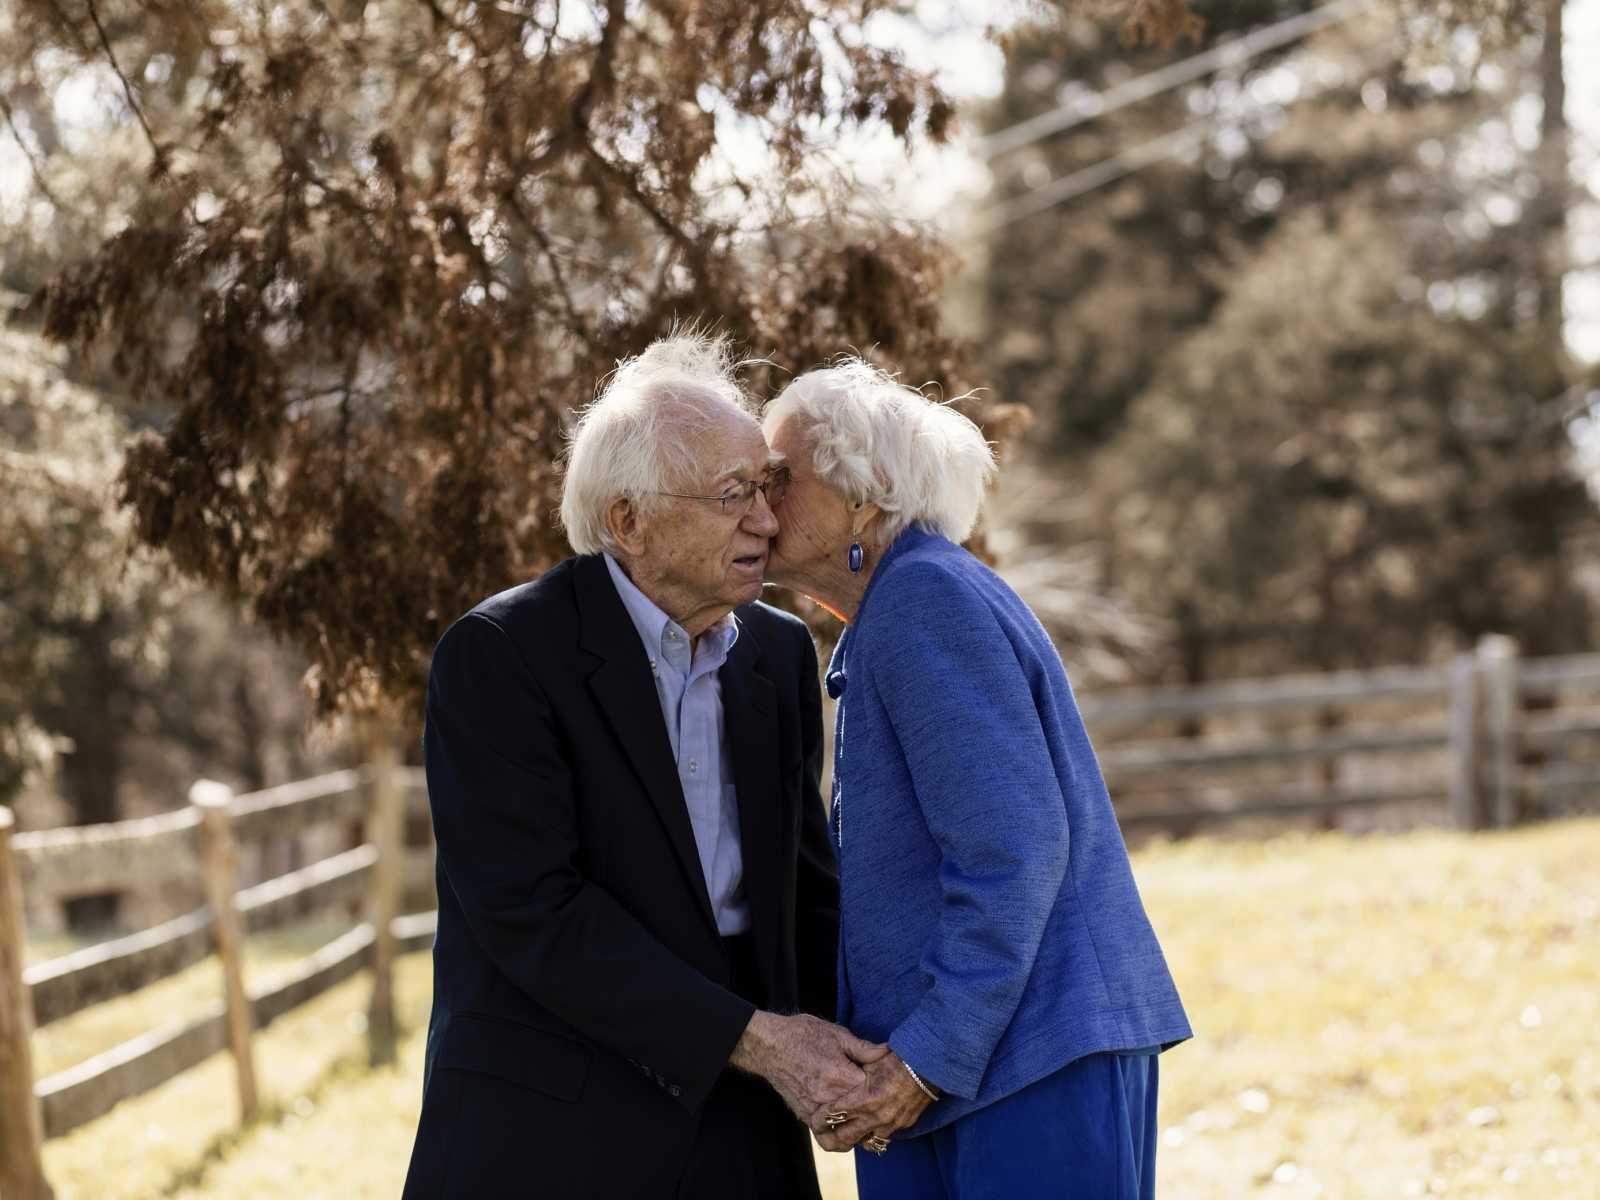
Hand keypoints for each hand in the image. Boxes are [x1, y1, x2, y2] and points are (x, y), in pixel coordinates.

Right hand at [729, 1011, 888, 1122]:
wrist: (768, 1045)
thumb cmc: (803, 1034)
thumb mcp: (837, 1035)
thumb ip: (864, 1049)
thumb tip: (888, 1052)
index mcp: (842, 1077)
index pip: (876, 1093)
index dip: (887, 1088)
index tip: (892, 1083)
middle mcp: (830, 1099)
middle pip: (865, 1119)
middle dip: (878, 1114)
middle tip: (889, 1105)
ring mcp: (817, 1112)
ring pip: (847, 1135)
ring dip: (861, 1132)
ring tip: (870, 1122)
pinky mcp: (806, 1117)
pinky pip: (827, 1138)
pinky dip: (839, 1139)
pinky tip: (847, 1129)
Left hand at [809, 1049, 935, 1152]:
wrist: (929, 1064)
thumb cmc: (898, 1057)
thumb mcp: (871, 1061)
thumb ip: (852, 1072)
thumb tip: (836, 1078)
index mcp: (865, 1098)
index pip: (835, 1114)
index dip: (821, 1117)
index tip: (814, 1116)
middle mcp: (876, 1115)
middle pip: (846, 1137)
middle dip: (831, 1136)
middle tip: (822, 1132)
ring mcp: (891, 1123)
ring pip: (865, 1141)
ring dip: (854, 1137)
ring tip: (843, 1131)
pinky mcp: (903, 1124)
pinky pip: (883, 1136)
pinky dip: (872, 1133)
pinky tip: (867, 1126)